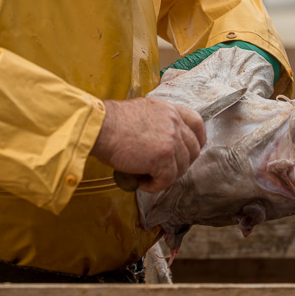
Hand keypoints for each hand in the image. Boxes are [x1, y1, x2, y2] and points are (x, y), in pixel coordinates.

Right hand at [92, 97, 206, 191]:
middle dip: (182, 163)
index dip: (197, 140)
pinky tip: (144, 184)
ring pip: (182, 166)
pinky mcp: (163, 157)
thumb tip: (158, 140)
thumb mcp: (141, 111)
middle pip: (192, 148)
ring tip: (149, 177)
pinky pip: (168, 179)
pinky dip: (157, 185)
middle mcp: (175, 122)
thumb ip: (157, 122)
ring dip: (167, 176)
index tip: (189, 151)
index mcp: (170, 110)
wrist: (97, 126)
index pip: (197, 124)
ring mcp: (171, 140)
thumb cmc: (109, 121)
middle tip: (164, 170)